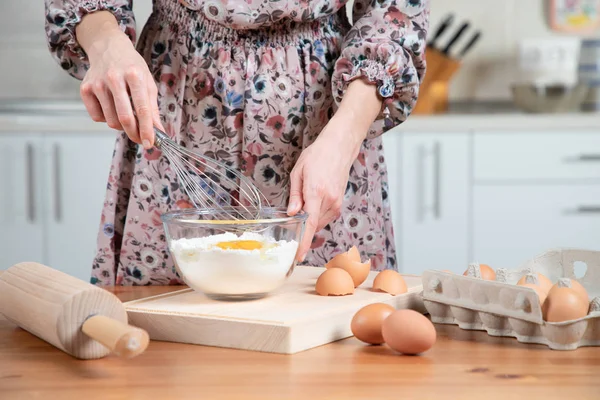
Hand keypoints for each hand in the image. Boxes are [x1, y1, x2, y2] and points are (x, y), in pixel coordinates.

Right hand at [78, 13, 160, 148]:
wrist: (108, 47)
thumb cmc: (132, 67)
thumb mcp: (148, 83)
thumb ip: (152, 109)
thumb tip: (158, 132)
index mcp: (134, 75)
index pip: (142, 110)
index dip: (147, 130)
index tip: (150, 144)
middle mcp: (114, 78)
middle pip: (124, 118)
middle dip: (134, 134)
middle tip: (140, 139)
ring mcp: (97, 83)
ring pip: (111, 121)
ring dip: (121, 126)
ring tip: (126, 115)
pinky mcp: (85, 88)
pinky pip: (97, 117)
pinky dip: (106, 119)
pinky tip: (111, 107)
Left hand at [287, 115, 364, 261]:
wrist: (339, 147)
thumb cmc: (317, 156)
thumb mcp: (298, 172)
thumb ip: (295, 195)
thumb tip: (292, 214)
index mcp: (316, 192)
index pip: (309, 224)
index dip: (304, 242)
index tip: (299, 256)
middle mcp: (329, 200)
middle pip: (312, 224)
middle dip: (302, 226)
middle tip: (292, 217)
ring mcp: (336, 203)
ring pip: (319, 222)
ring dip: (309, 219)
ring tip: (305, 200)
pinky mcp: (340, 203)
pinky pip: (325, 216)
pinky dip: (316, 215)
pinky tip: (313, 202)